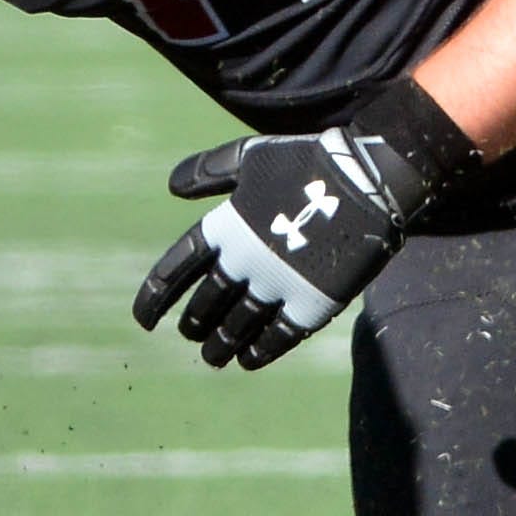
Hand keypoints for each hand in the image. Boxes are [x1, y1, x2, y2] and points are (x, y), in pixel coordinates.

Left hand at [132, 101, 459, 369]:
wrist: (371, 178)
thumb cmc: (309, 162)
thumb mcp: (252, 155)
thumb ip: (210, 171)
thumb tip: (172, 187)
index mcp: (226, 228)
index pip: (176, 271)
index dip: (154, 298)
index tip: (144, 321)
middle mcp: (245, 262)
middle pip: (206, 304)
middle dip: (194, 323)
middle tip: (191, 333)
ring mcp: (278, 286)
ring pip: (237, 328)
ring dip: (220, 345)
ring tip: (213, 357)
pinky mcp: (311, 303)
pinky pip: (277, 338)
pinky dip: (259, 352)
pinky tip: (249, 360)